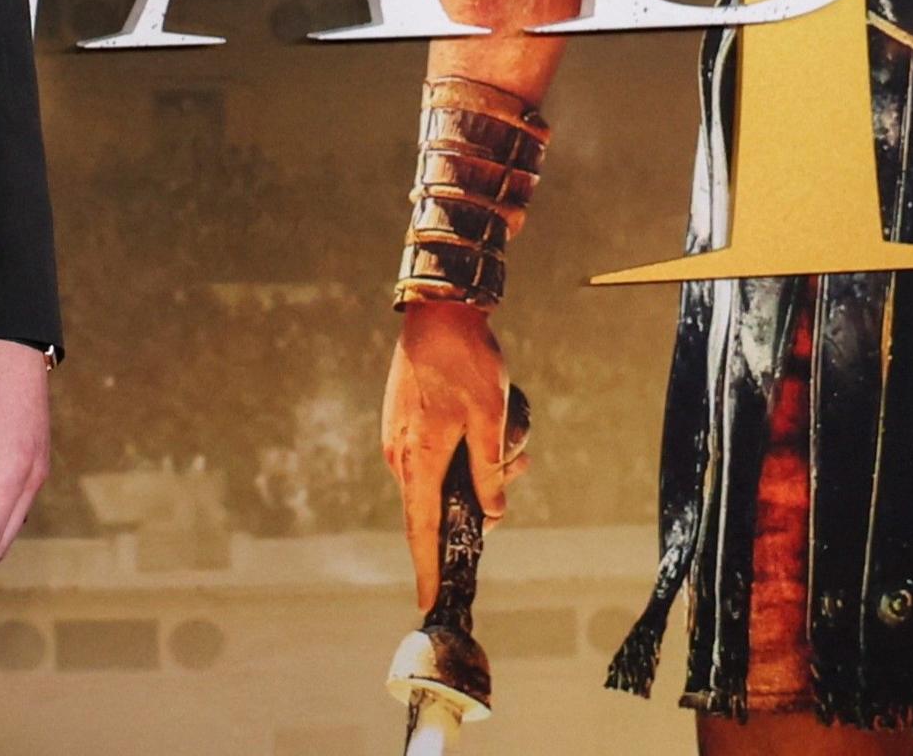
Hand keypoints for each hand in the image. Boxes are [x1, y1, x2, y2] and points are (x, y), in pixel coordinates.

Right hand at [382, 300, 518, 608]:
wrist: (438, 313)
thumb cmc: (466, 364)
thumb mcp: (491, 419)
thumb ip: (490, 470)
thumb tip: (493, 514)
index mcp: (418, 461)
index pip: (420, 530)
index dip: (427, 567)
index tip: (428, 599)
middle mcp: (401, 456)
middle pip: (437, 504)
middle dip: (476, 502)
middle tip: (513, 470)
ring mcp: (398, 438)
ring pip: (440, 476)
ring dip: (475, 470)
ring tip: (512, 444)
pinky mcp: (403, 422)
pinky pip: (434, 455)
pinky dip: (462, 452)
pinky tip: (493, 428)